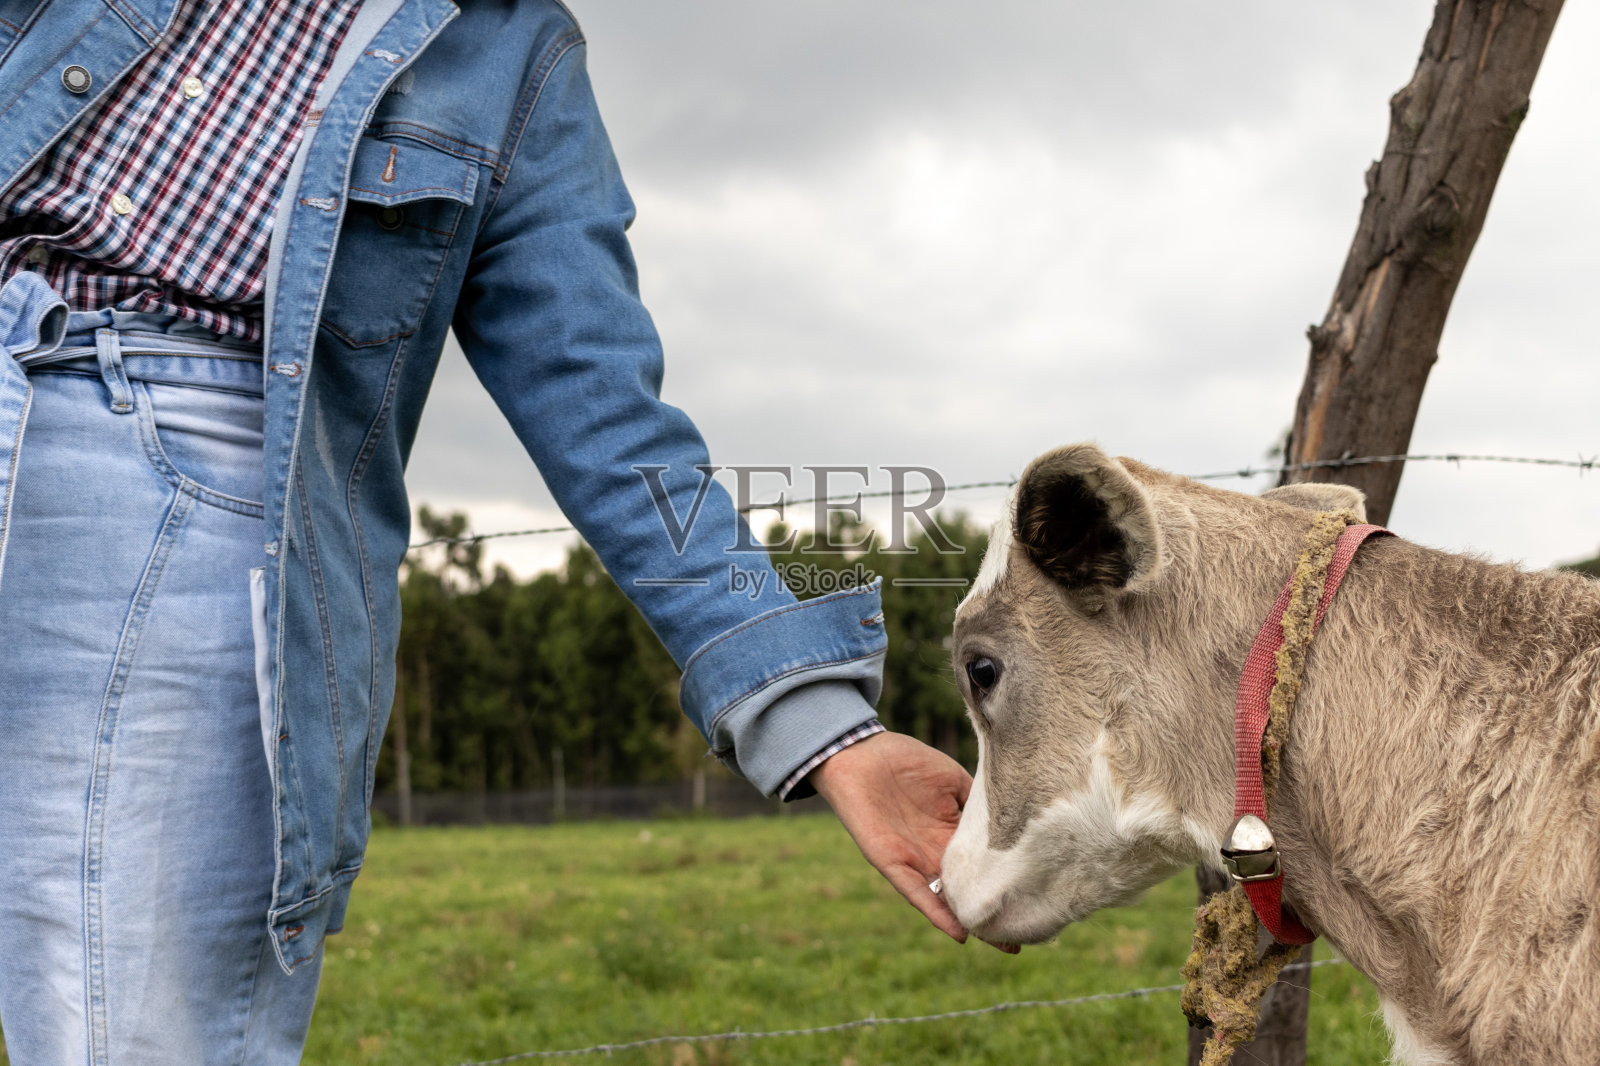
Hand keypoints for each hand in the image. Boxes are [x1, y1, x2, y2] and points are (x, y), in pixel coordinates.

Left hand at [808, 730, 1011, 949]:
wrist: (861, 752)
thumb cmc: (904, 761)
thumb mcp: (952, 780)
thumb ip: (977, 800)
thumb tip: (1013, 815)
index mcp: (950, 832)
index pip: (981, 863)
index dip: (1003, 881)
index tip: (1033, 901)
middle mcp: (934, 852)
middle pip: (966, 890)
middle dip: (991, 915)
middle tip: (1022, 942)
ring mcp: (914, 860)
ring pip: (945, 900)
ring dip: (970, 923)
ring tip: (1000, 946)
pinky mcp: (891, 862)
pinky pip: (914, 892)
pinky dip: (935, 913)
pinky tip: (958, 932)